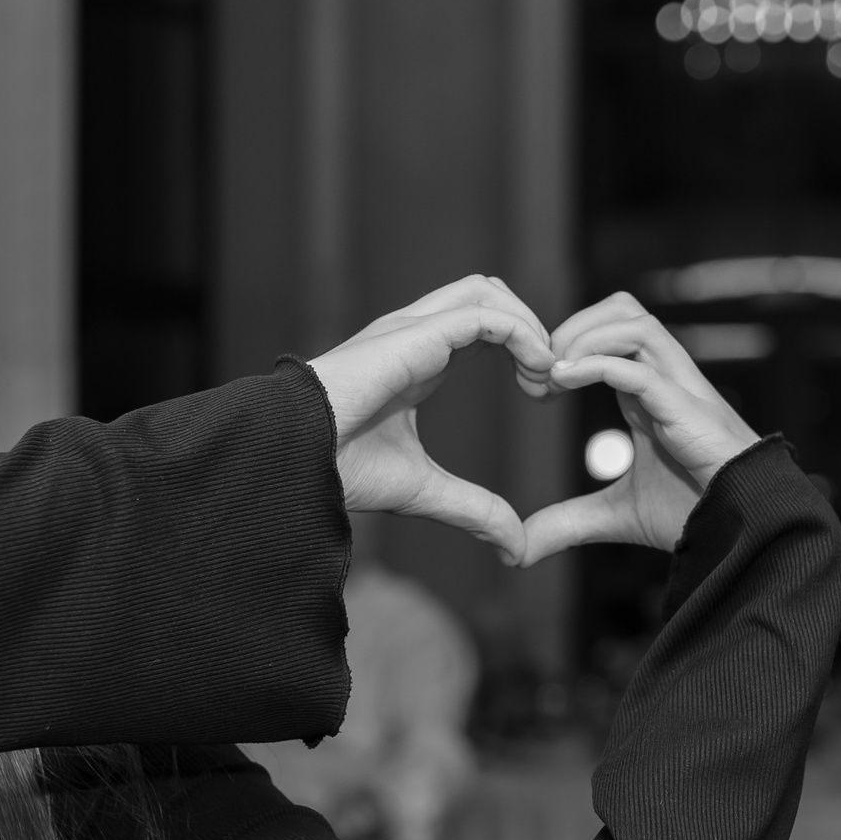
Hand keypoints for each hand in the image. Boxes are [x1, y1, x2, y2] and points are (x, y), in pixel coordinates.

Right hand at [308, 276, 554, 563]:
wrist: (293, 460)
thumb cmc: (339, 469)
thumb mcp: (425, 490)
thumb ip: (474, 509)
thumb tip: (516, 547)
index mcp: (416, 360)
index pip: (480, 324)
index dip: (521, 349)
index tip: (542, 394)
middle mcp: (414, 335)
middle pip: (486, 294)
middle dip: (529, 326)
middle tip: (547, 381)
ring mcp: (411, 329)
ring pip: (487, 292)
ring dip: (528, 326)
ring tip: (544, 374)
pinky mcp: (413, 335)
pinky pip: (483, 314)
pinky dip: (520, 333)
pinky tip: (536, 370)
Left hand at [514, 294, 759, 564]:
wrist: (743, 533)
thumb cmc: (693, 514)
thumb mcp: (614, 515)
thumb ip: (567, 522)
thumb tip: (518, 550)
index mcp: (650, 391)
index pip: (612, 331)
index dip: (570, 341)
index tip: (535, 382)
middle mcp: (666, 379)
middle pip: (624, 309)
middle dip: (575, 325)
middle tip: (540, 368)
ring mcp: (680, 389)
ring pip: (636, 323)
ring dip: (585, 337)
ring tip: (553, 372)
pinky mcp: (688, 409)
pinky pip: (642, 368)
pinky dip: (597, 364)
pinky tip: (564, 380)